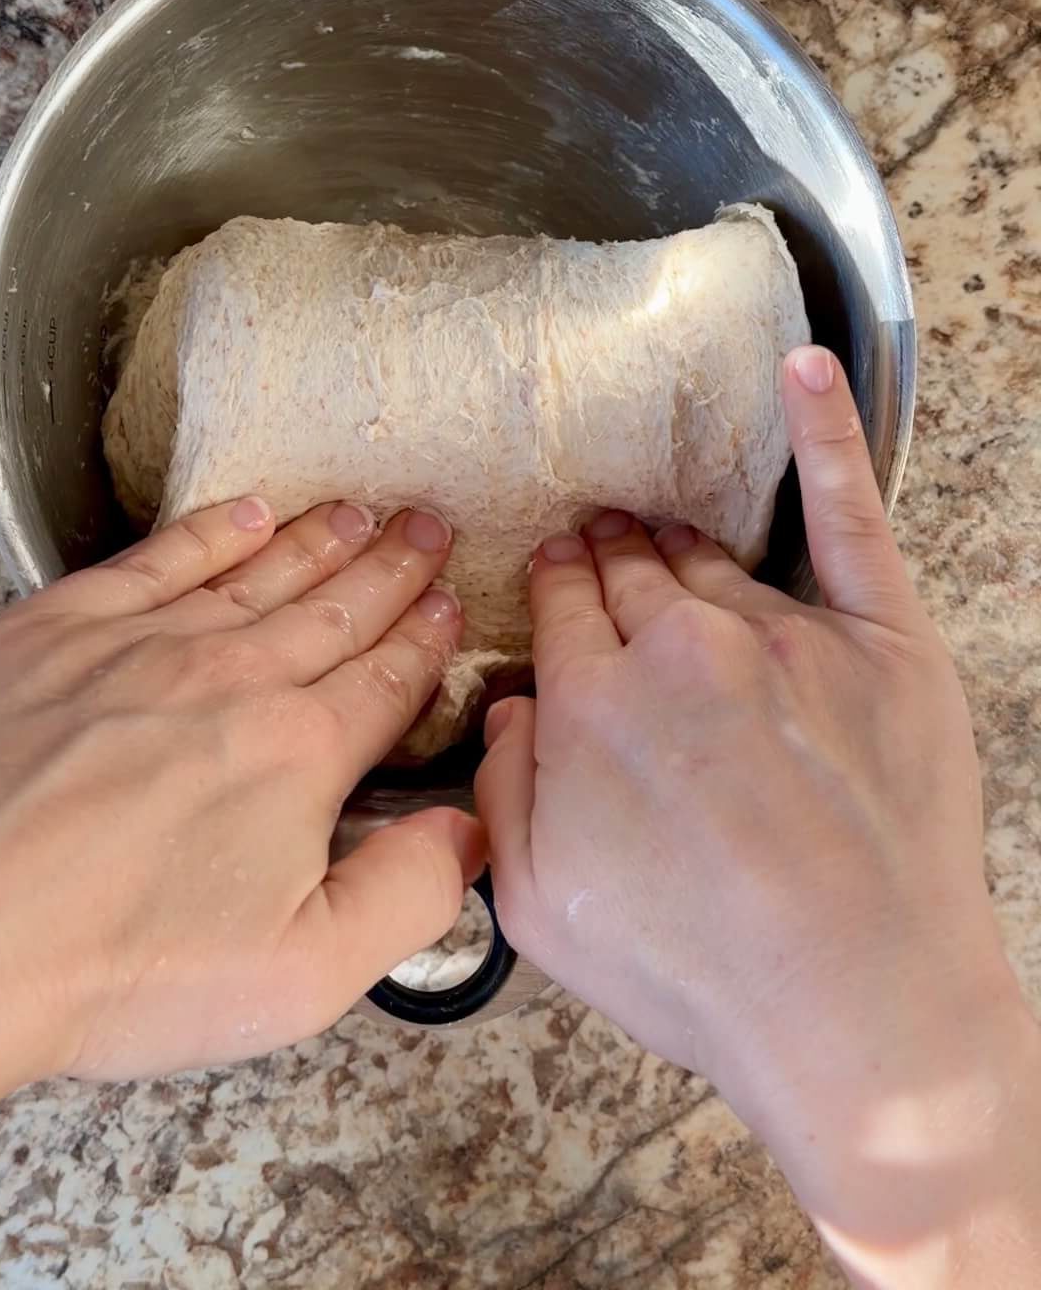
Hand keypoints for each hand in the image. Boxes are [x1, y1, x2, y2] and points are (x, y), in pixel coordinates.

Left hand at [0, 499, 480, 1249]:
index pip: (386, 678)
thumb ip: (406, 895)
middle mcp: (231, 676)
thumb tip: (467, 834)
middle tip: (428, 526)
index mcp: (297, 752)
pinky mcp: (57, 630)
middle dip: (392, 565)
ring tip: (358, 513)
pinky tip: (243, 514)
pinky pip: (158, 558)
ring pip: (257, 573)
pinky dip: (210, 532)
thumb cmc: (112, 969)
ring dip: (318, 540)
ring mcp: (142, 643)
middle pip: (335, 607)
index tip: (449, 603)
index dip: (426, 639)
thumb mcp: (300, 975)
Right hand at [477, 346, 1040, 1288]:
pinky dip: (826, 431)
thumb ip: (500, 789)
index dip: (556, 588)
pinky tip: (805, 368)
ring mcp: (786, 634)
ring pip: (710, 559)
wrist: (858, 1013)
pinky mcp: (881, 640)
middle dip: (604, 554)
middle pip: (629, 572)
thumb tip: (506, 703)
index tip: (556, 577)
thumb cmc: (696, 972)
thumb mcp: (537, 907)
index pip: (563, 606)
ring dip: (674, 539)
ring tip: (654, 525)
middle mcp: (681, 647)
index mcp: (592, 702)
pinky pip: (850, 511)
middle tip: (597, 543)